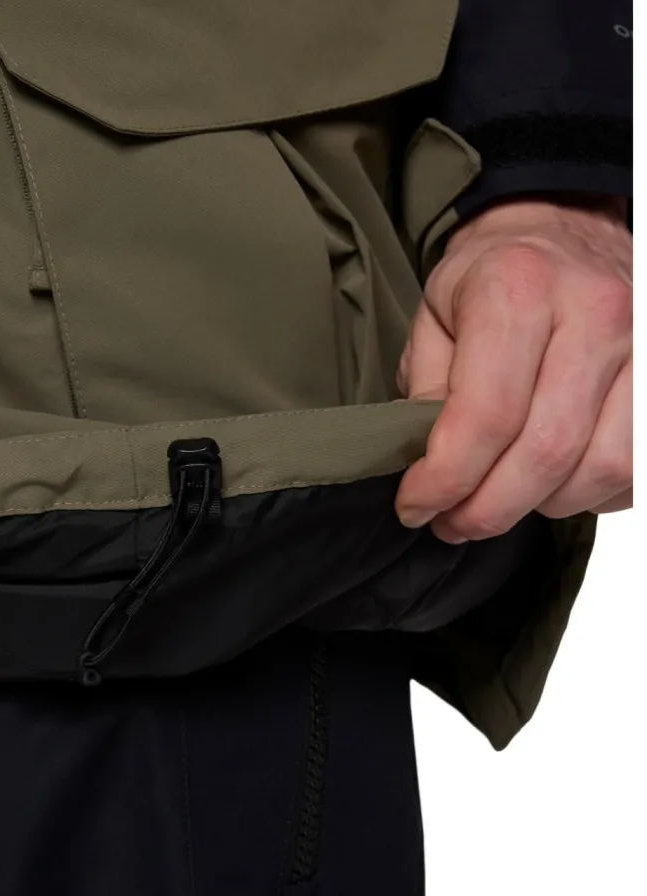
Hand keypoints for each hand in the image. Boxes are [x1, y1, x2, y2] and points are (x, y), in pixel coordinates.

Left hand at [395, 196, 631, 542]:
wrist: (565, 229)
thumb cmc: (493, 277)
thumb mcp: (435, 317)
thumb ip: (426, 393)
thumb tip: (425, 468)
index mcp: (519, 291)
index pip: (486, 416)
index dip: (446, 480)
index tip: (415, 505)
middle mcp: (595, 313)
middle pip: (545, 452)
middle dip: (487, 509)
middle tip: (450, 522)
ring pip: (602, 468)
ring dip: (541, 505)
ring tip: (498, 500)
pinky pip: (638, 468)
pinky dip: (591, 494)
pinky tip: (550, 482)